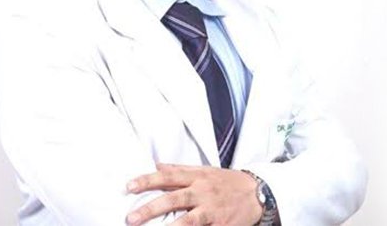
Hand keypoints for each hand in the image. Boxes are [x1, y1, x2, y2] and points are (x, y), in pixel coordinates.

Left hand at [125, 163, 261, 225]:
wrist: (257, 192)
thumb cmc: (226, 182)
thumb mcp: (204, 170)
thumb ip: (179, 169)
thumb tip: (157, 165)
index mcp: (196, 177)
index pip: (168, 176)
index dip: (147, 180)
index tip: (129, 186)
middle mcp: (203, 192)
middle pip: (174, 199)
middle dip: (152, 208)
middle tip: (131, 217)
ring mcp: (212, 211)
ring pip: (189, 220)